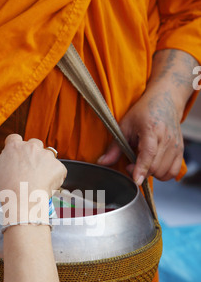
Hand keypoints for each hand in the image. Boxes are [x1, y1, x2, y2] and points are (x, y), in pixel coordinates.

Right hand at [0, 134, 66, 221]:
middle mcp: (31, 147)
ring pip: (48, 155)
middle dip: (32, 153)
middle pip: (34, 144)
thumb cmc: (6, 189)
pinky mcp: (58, 167)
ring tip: (39, 178)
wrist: (23, 200)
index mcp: (14, 147)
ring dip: (44, 163)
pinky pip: (58, 169)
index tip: (16, 155)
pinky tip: (47, 184)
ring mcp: (46, 156)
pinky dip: (55, 175)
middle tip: (29, 168)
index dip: (15, 147)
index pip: (14, 139)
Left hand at [97, 49, 197, 184]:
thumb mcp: (124, 126)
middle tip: (131, 164)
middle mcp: (167, 138)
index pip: (149, 154)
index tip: (136, 180)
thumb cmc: (143, 112)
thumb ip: (114, 148)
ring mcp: (176, 145)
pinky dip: (163, 174)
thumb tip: (102, 163)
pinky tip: (154, 166)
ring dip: (151, 173)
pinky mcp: (180, 151)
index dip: (141, 169)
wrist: (165, 101)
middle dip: (141, 172)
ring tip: (143, 163)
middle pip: (155, 167)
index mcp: (152, 130)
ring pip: (164, 172)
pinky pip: (173, 172)